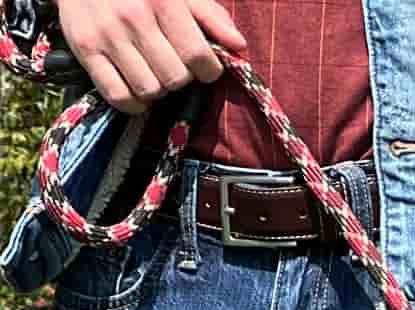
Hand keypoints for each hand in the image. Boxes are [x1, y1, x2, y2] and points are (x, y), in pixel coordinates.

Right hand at [58, 0, 246, 114]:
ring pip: (149, 90)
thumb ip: (210, 15)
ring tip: (152, 72)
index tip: (202, 65)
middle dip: (180, 78)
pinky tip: (135, 87)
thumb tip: (238, 45)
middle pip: (175, 79)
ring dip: (157, 89)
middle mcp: (134, 17)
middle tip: (172, 65)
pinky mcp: (85, 48)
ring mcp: (107, 34)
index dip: (208, 70)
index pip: (199, 58)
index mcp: (163, 0)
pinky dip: (133, 102)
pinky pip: (118, 96)